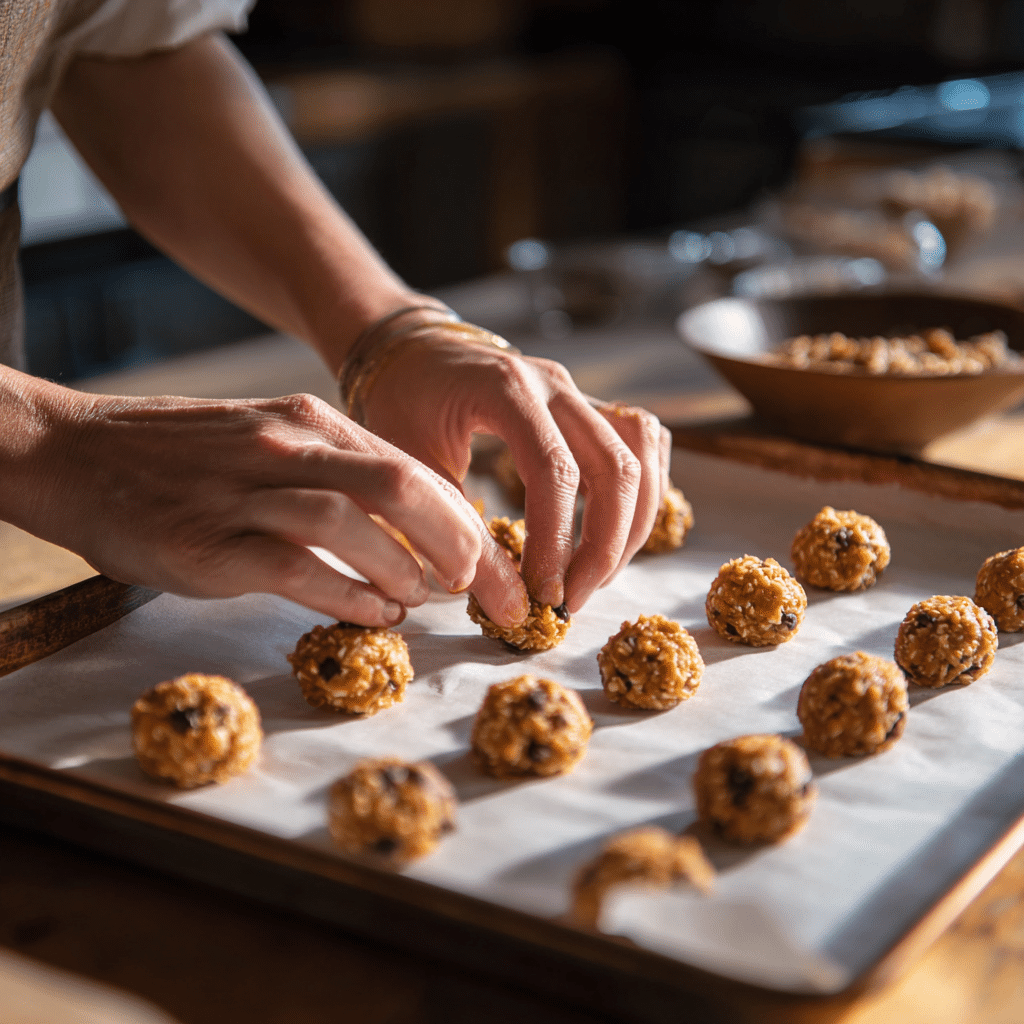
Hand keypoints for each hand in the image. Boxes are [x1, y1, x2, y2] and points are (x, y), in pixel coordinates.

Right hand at [11, 382, 525, 626]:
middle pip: (403, 488)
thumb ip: (339, 477)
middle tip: (488, 592)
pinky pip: (298, 569)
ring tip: (427, 602)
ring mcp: (248, 493)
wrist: (75, 455)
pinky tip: (377, 616)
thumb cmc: (183, 458)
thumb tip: (411, 536)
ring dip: (407, 571)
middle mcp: (289, 447)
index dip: (466, 520)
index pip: (413, 469)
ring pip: (354, 524)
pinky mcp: (211, 543)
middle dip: (463, 546)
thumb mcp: (272, 441)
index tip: (495, 564)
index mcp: (312, 421)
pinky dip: (349, 596)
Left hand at [359, 325, 670, 614]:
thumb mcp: (408, 464)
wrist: (410, 349)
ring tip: (595, 575)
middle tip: (572, 599)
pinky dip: (643, 491)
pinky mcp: (591, 403)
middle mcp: (555, 384)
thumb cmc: (402, 403)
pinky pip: (644, 442)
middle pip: (616, 468)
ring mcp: (579, 390)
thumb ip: (452, 527)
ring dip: (632, 524)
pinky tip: (615, 532)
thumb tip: (501, 602)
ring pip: (642, 454)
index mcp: (506, 390)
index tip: (544, 594)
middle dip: (604, 547)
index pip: (555, 471)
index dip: (557, 541)